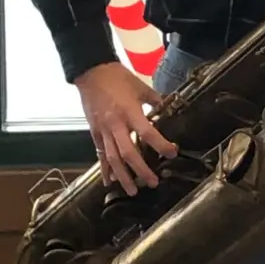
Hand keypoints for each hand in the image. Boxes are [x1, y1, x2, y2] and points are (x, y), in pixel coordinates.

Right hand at [74, 61, 177, 195]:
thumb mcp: (141, 86)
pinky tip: (109, 182)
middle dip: (141, 170)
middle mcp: (115, 124)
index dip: (161, 145)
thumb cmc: (118, 78)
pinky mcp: (94, 132)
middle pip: (128, 153)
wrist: (91, 72)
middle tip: (153, 182)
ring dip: (123, 177)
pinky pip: (100, 154)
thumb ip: (156, 101)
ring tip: (132, 191)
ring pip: (112, 159)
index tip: (172, 152)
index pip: (147, 133)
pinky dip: (105, 169)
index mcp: (130, 111)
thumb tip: (169, 109)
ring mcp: (103, 130)